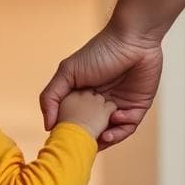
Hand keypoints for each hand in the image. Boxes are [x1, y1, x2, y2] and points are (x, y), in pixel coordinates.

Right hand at [41, 28, 162, 148]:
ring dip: (107, 139)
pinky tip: (115, 119)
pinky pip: (129, 125)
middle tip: (84, 145)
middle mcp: (100, 105)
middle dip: (89, 141)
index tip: (64, 141)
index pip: (75, 123)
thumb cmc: (99, 52)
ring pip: (112, 133)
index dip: (70, 134)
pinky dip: (122, 128)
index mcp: (83, 98)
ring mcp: (119, 107)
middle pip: (93, 133)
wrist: (132, 39)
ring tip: (102, 138)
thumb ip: (51, 97)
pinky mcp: (137, 107)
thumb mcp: (68, 72)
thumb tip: (48, 126)